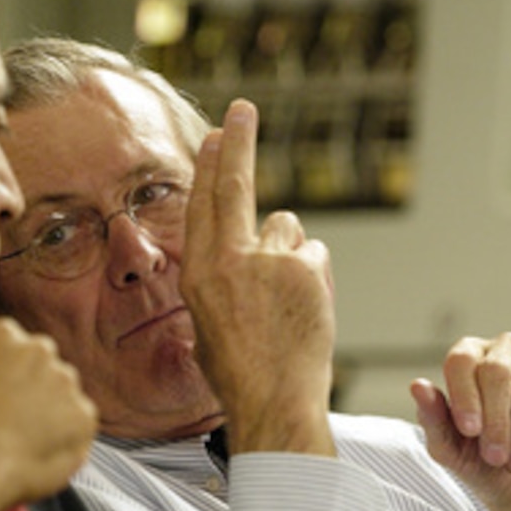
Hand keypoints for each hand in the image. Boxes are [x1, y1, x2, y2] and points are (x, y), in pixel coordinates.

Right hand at [0, 318, 96, 510]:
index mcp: (1, 334)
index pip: (10, 348)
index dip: (0, 374)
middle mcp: (40, 351)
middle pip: (41, 368)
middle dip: (29, 391)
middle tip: (6, 421)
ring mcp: (66, 384)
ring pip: (61, 399)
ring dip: (47, 418)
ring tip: (17, 446)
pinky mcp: (84, 419)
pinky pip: (78, 431)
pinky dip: (63, 445)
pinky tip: (35, 459)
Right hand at [179, 99, 336, 456]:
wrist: (273, 402)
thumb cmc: (240, 372)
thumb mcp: (209, 322)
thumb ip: (227, 277)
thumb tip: (255, 248)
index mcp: (197, 273)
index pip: (203, 203)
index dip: (212, 165)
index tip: (217, 136)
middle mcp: (226, 259)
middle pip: (234, 185)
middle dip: (238, 141)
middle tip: (242, 109)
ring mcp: (266, 260)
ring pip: (286, 229)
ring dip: (289, 252)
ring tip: (286, 301)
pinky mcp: (303, 267)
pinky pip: (313, 254)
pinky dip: (313, 275)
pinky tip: (306, 308)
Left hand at [410, 332, 510, 510]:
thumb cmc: (480, 459)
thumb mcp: (449, 447)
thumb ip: (431, 417)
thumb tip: (417, 386)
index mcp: (468, 356)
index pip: (461, 360)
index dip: (464, 396)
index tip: (469, 431)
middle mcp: (503, 349)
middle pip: (495, 373)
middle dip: (494, 422)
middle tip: (495, 457)